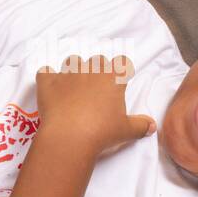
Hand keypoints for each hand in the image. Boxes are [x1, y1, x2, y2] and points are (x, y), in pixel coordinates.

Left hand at [35, 54, 155, 158]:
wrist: (70, 136)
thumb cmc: (102, 131)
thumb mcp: (127, 130)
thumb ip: (140, 125)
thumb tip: (152, 126)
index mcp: (113, 77)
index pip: (121, 63)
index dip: (121, 71)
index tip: (119, 83)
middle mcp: (91, 69)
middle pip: (97, 60)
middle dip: (98, 70)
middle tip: (96, 90)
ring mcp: (68, 73)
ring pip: (72, 61)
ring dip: (74, 70)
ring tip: (73, 87)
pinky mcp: (48, 81)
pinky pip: (45, 71)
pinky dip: (47, 78)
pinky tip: (50, 88)